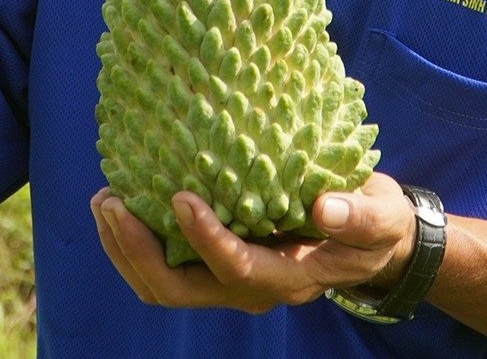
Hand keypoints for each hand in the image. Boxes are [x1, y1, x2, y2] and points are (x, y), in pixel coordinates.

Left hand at [90, 171, 416, 313]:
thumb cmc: (375, 222)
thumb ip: (359, 216)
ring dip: (125, 248)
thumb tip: (324, 207)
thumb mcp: (381, 216)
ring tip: (105, 199)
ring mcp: (229, 283)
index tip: (180, 196)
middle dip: (137, 250)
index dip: (204, 239)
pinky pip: (166, 268)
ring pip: (163, 285)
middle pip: (180, 288)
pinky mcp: (216, 267)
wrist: (370, 240)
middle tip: (110, 200)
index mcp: (290, 276)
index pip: (237, 268)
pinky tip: (124, 200)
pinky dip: (137, 241)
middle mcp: (252, 289)